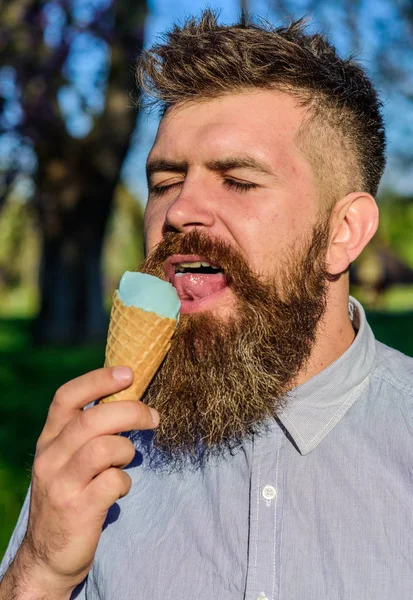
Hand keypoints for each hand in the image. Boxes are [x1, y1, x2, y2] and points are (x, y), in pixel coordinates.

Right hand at [2, 366, 158, 597]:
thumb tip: (127, 400)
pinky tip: (119, 490)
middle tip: (153, 417)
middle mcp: (50, 457)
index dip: (99, 380)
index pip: (67, 397)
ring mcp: (61, 484)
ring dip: (126, 450)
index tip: (129, 372)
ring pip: (104, 447)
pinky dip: (125, 482)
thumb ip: (87, 433)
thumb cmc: (70, 496)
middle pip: (93, 418)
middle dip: (131, 411)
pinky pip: (113, 482)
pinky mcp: (77, 509)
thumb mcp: (67, 460)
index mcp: (49, 440)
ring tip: (125, 461)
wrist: (48, 555)